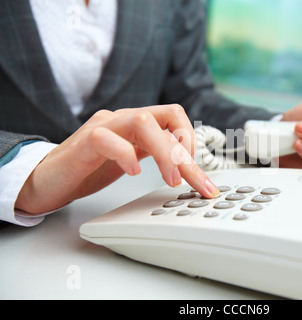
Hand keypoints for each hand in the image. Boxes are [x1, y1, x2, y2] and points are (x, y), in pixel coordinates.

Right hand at [15, 104, 219, 214]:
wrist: (47, 180)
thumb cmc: (89, 170)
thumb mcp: (133, 160)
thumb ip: (156, 154)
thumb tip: (189, 165)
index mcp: (136, 124)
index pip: (173, 117)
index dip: (191, 139)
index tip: (198, 172)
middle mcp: (121, 120)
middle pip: (165, 116)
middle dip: (185, 152)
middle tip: (191, 181)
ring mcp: (102, 128)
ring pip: (142, 121)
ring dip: (164, 152)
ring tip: (170, 179)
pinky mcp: (82, 143)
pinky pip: (106, 139)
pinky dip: (125, 154)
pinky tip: (132, 172)